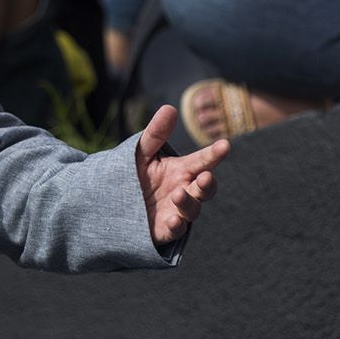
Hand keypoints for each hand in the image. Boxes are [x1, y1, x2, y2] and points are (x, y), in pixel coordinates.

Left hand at [134, 105, 223, 244]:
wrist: (114, 203)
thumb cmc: (134, 174)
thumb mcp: (141, 152)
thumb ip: (156, 133)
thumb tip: (169, 108)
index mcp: (182, 170)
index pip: (203, 160)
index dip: (214, 153)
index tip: (224, 144)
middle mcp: (185, 190)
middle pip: (205, 188)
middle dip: (208, 183)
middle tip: (204, 177)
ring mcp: (177, 211)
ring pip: (192, 209)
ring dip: (188, 202)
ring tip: (177, 194)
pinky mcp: (166, 230)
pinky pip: (176, 230)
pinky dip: (176, 225)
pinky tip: (172, 220)